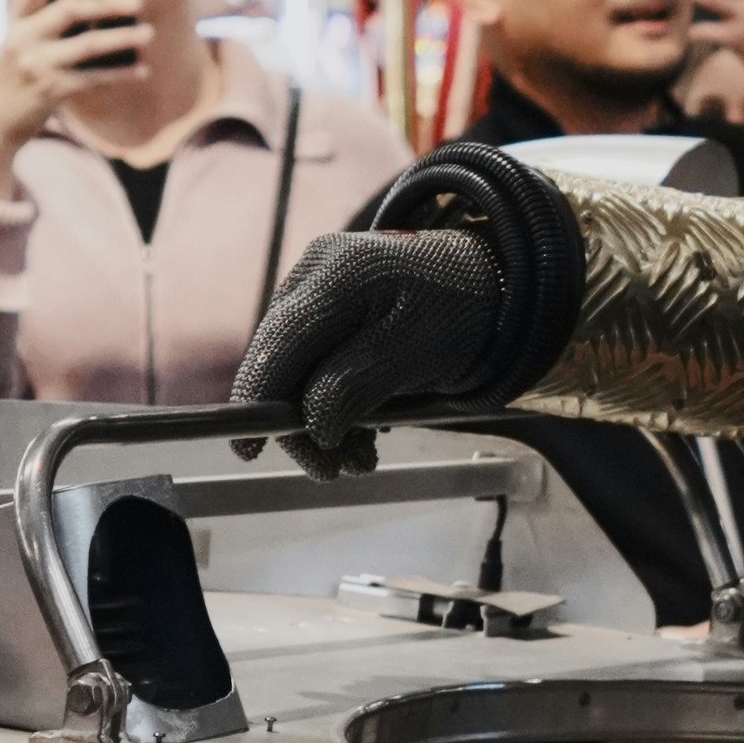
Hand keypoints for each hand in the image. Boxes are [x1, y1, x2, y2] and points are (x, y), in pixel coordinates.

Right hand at [0, 0, 148, 191]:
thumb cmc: (12, 80)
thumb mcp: (16, 45)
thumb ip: (42, 25)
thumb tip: (94, 5)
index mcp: (14, 22)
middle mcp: (21, 39)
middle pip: (70, 9)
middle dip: (107, 3)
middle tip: (138, 1)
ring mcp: (36, 65)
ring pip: (89, 44)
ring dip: (124, 37)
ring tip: (148, 32)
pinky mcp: (50, 91)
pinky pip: (95, 78)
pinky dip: (122, 74)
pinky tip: (142, 71)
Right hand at [233, 225, 512, 474]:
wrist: (493, 283)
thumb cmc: (462, 310)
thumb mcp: (416, 353)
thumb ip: (356, 386)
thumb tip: (313, 429)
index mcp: (336, 274)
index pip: (279, 346)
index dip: (257, 401)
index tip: (251, 451)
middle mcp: (314, 273)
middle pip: (281, 360)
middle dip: (301, 422)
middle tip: (337, 469)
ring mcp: (318, 287)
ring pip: (297, 367)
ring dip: (322, 419)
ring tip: (361, 456)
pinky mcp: (329, 306)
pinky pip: (315, 360)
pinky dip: (333, 399)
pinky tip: (362, 431)